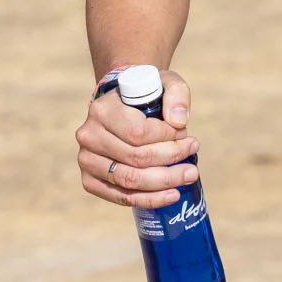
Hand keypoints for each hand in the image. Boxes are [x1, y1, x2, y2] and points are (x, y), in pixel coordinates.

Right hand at [75, 67, 197, 208]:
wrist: (123, 107)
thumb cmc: (147, 95)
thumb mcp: (165, 83)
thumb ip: (176, 95)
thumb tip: (179, 122)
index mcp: (103, 110)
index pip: (138, 132)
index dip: (167, 137)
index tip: (185, 134)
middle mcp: (89, 136)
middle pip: (135, 158)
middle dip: (171, 159)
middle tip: (194, 152)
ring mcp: (87, 160)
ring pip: (129, 180)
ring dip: (164, 181)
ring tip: (190, 175)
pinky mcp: (90, 180)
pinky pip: (121, 196)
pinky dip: (148, 198)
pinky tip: (171, 195)